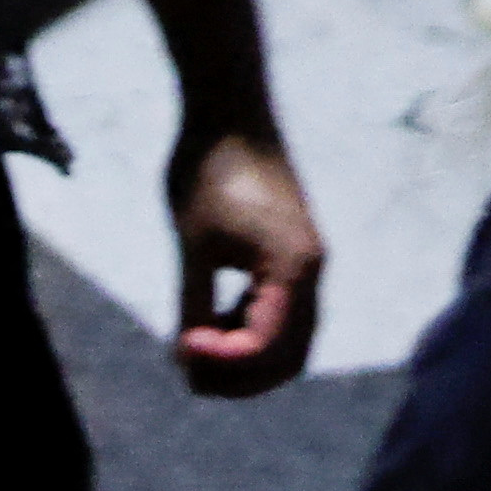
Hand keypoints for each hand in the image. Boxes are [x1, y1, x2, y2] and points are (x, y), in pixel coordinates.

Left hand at [171, 123, 325, 398]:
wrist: (229, 114)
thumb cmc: (208, 171)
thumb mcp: (194, 245)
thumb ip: (195, 305)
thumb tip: (189, 357)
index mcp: (293, 268)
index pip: (265, 346)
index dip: (223, 361)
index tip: (181, 347)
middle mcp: (310, 272)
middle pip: (288, 356)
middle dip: (241, 376)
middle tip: (190, 374)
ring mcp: (305, 264)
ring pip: (287, 341)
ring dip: (244, 358)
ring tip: (194, 349)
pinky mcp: (292, 256)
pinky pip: (280, 315)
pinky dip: (249, 331)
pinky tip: (210, 321)